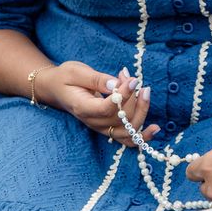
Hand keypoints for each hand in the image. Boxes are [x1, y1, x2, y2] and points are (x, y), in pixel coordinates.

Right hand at [35, 62, 159, 145]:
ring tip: (145, 90)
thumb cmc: (65, 77)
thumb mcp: (76, 72)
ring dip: (141, 111)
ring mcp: (101, 128)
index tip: (133, 79)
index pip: (107, 108)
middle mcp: (93, 122)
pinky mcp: (108, 127)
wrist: (56, 88)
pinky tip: (155, 128)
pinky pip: (127, 138)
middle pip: (120, 120)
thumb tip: (116, 84)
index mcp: (83, 107)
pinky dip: (142, 136)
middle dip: (134, 98)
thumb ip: (97, 79)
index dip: (123, 95)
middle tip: (134, 79)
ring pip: (127, 130)